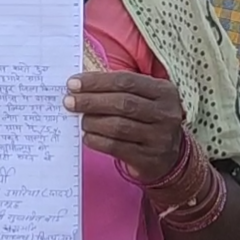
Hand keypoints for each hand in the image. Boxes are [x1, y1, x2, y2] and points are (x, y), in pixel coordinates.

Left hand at [65, 71, 186, 183]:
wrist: (170, 157)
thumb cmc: (148, 120)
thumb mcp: (145, 99)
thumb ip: (118, 89)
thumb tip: (81, 85)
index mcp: (164, 91)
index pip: (126, 81)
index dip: (97, 81)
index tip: (73, 83)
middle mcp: (166, 113)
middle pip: (122, 103)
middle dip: (91, 101)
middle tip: (69, 102)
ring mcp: (159, 137)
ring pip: (119, 126)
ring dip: (93, 122)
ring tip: (80, 120)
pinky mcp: (149, 158)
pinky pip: (116, 147)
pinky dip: (97, 141)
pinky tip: (88, 137)